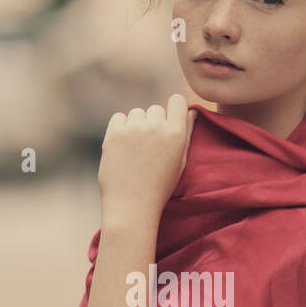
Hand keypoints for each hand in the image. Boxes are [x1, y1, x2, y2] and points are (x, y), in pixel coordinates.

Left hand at [98, 93, 194, 228]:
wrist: (131, 206)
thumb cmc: (159, 187)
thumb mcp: (180, 162)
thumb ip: (186, 134)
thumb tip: (191, 112)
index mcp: (176, 134)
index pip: (177, 100)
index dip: (173, 109)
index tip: (168, 122)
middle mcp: (156, 127)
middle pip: (156, 109)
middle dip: (154, 123)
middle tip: (150, 147)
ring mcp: (133, 129)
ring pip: (137, 113)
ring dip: (137, 125)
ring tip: (136, 150)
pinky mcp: (114, 133)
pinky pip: (119, 118)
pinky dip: (121, 128)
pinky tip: (123, 147)